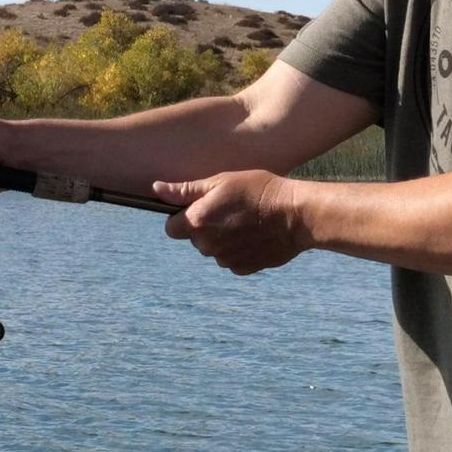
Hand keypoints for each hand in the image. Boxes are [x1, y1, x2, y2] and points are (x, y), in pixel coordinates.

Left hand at [153, 170, 303, 275]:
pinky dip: (238, 250)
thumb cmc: (258, 190)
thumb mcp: (220, 182)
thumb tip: (156, 189)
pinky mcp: (242, 269)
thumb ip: (185, 190)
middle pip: (194, 239)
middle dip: (204, 228)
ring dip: (222, 239)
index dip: (183, 217)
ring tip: (245, 221)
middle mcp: (207, 245)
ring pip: (213, 250)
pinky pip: (230, 260)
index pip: (172, 228)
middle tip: (228, 210)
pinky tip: (254, 235)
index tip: (200, 208)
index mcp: (197, 222)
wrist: (295, 214)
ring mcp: (225, 260)